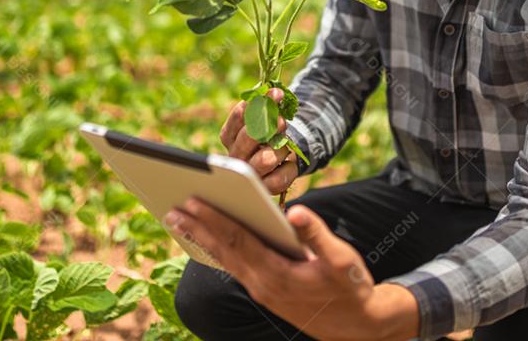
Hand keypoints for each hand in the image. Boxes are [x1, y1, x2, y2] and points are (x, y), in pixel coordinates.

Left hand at [165, 198, 419, 340]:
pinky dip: (216, 251)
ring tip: (179, 222)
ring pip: (225, 260)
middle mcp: (262, 284)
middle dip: (197, 228)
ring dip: (201, 240)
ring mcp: (261, 290)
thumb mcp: (342, 259)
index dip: (214, 219)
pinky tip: (207, 241)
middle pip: (223, 251)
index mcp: (277, 274)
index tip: (192, 201)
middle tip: (171, 209)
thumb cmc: (350, 288)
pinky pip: (234, 267)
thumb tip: (296, 211)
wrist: (356, 326)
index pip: (238, 240)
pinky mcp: (264, 292)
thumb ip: (317, 235)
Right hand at [219, 89, 298, 193]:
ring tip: (285, 146)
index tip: (277, 93)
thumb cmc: (266, 137)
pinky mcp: (265, 188)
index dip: (259, 103)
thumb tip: (274, 92)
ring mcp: (249, 174)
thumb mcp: (263, 120)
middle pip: (249, 137)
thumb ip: (264, 107)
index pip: (239, 116)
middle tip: (283, 121)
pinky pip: (280, 177)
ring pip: (266, 158)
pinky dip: (289, 166)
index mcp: (229, 136)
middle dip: (270, 125)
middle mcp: (235, 156)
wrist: (277, 163)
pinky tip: (288, 162)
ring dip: (281, 149)